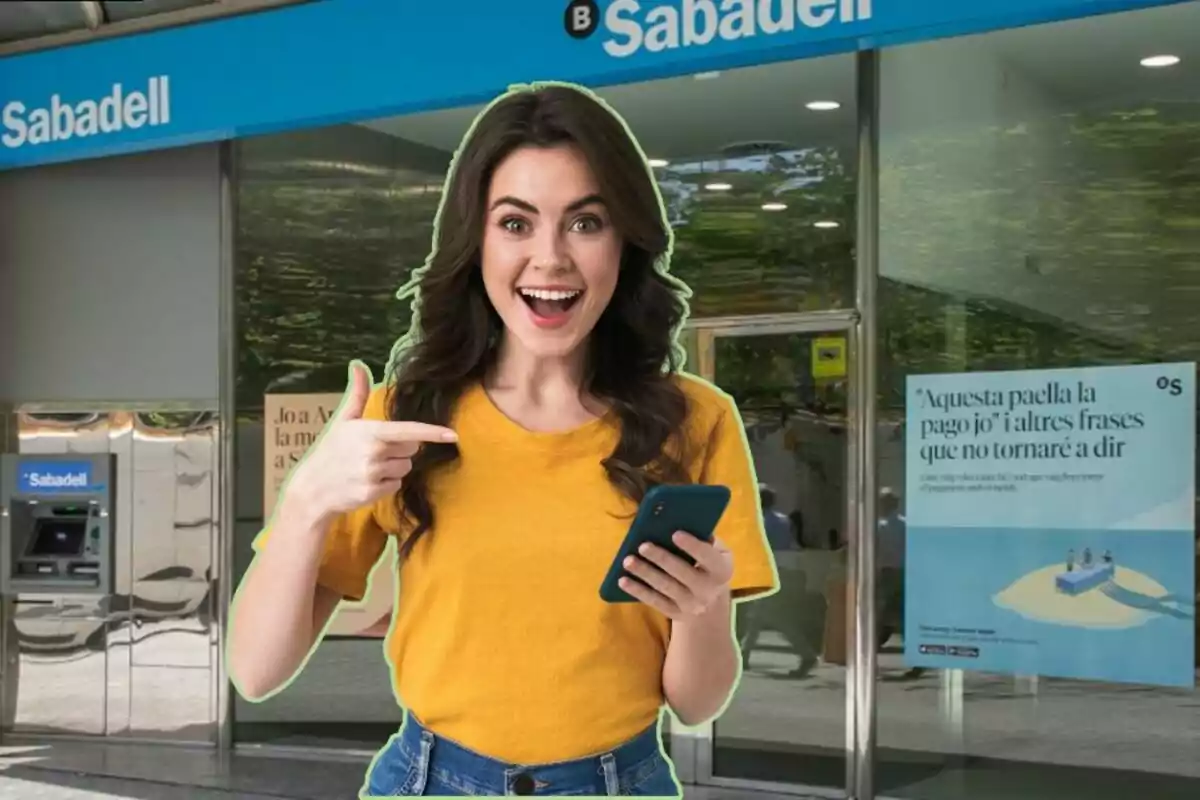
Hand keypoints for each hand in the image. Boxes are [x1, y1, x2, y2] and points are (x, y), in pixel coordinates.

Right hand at [283, 361, 456, 523]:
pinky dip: (386, 484)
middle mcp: (373, 452)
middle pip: (411, 449)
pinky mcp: (372, 493)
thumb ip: (358, 393)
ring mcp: (373, 474)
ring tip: (368, 467)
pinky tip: (367, 481)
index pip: (408, 431)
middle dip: (400, 449)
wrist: (312, 488)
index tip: (452, 435)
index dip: (432, 432)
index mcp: (370, 432)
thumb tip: (358, 364)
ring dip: (393, 468)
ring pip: (405, 468)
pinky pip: (396, 485)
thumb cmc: (330, 450)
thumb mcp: (343, 420)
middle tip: (376, 451)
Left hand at [619, 532, 733, 620]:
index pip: (708, 557)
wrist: (710, 607)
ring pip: (665, 587)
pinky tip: (622, 580)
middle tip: (643, 545)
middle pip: (683, 573)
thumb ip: (704, 539)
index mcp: (721, 570)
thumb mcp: (717, 553)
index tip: (675, 533)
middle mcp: (708, 590)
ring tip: (627, 560)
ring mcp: (691, 605)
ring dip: (645, 573)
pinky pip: (654, 602)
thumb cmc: (709, 568)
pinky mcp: (674, 614)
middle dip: (662, 558)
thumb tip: (678, 521)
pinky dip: (637, 591)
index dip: (692, 546)